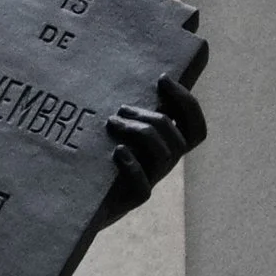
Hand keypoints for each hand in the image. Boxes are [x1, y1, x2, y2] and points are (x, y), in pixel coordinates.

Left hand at [101, 72, 206, 213]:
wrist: (79, 197)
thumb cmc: (99, 153)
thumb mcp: (118, 127)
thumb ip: (130, 108)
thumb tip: (135, 75)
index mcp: (166, 146)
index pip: (195, 128)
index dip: (187, 103)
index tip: (162, 79)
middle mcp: (163, 164)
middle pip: (177, 139)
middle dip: (152, 116)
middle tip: (122, 108)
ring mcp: (150, 181)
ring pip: (163, 155)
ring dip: (139, 132)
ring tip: (112, 122)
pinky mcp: (132, 199)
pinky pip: (143, 186)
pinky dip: (132, 165)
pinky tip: (118, 151)